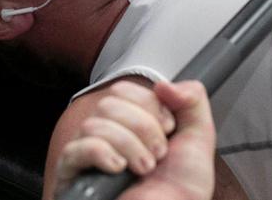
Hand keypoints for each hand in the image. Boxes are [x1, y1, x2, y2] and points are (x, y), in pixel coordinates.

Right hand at [54, 80, 215, 199]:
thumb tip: (164, 84)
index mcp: (132, 125)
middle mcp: (107, 136)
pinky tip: (118, 169)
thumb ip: (193, 102)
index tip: (168, 128)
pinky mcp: (73, 176)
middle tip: (157, 155)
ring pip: (95, 123)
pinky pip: (77, 149)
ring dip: (129, 145)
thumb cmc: (178, 196)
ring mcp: (87, 156)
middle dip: (143, 127)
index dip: (150, 105)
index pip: (124, 90)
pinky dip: (102, 153)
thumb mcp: (198, 142)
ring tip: (143, 169)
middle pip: (110, 102)